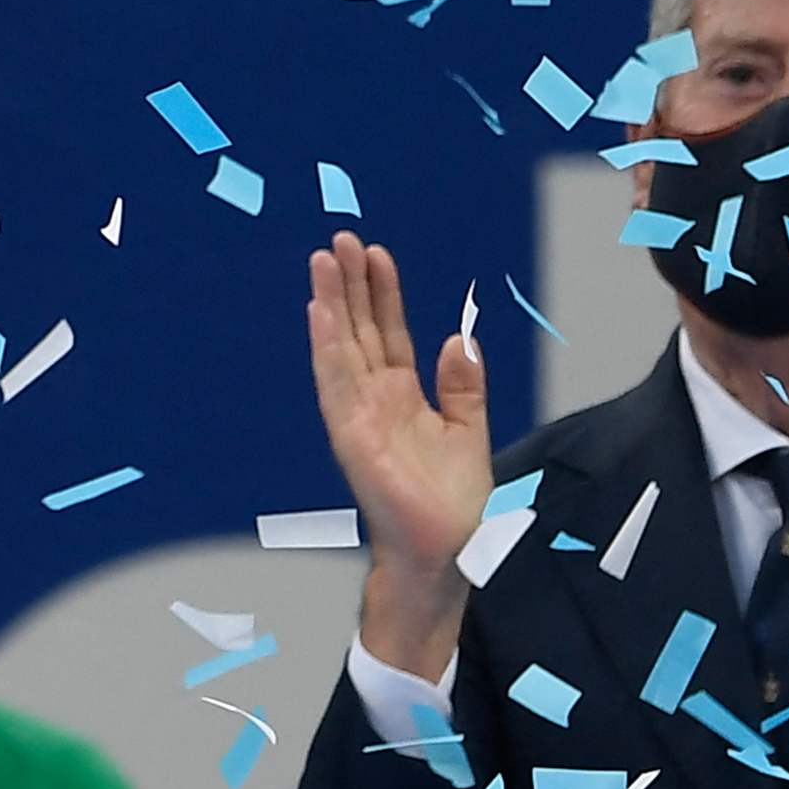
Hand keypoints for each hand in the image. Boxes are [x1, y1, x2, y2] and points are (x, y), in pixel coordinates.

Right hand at [308, 235, 488, 675]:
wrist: (446, 549)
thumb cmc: (452, 499)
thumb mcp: (469, 430)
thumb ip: (463, 385)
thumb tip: (456, 339)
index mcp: (403, 394)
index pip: (388, 332)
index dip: (382, 293)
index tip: (375, 254)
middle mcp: (374, 397)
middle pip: (358, 329)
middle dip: (349, 284)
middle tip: (339, 240)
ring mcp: (358, 414)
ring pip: (340, 346)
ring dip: (330, 303)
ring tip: (323, 261)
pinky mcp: (350, 435)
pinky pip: (335, 382)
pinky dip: (326, 347)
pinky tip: (319, 314)